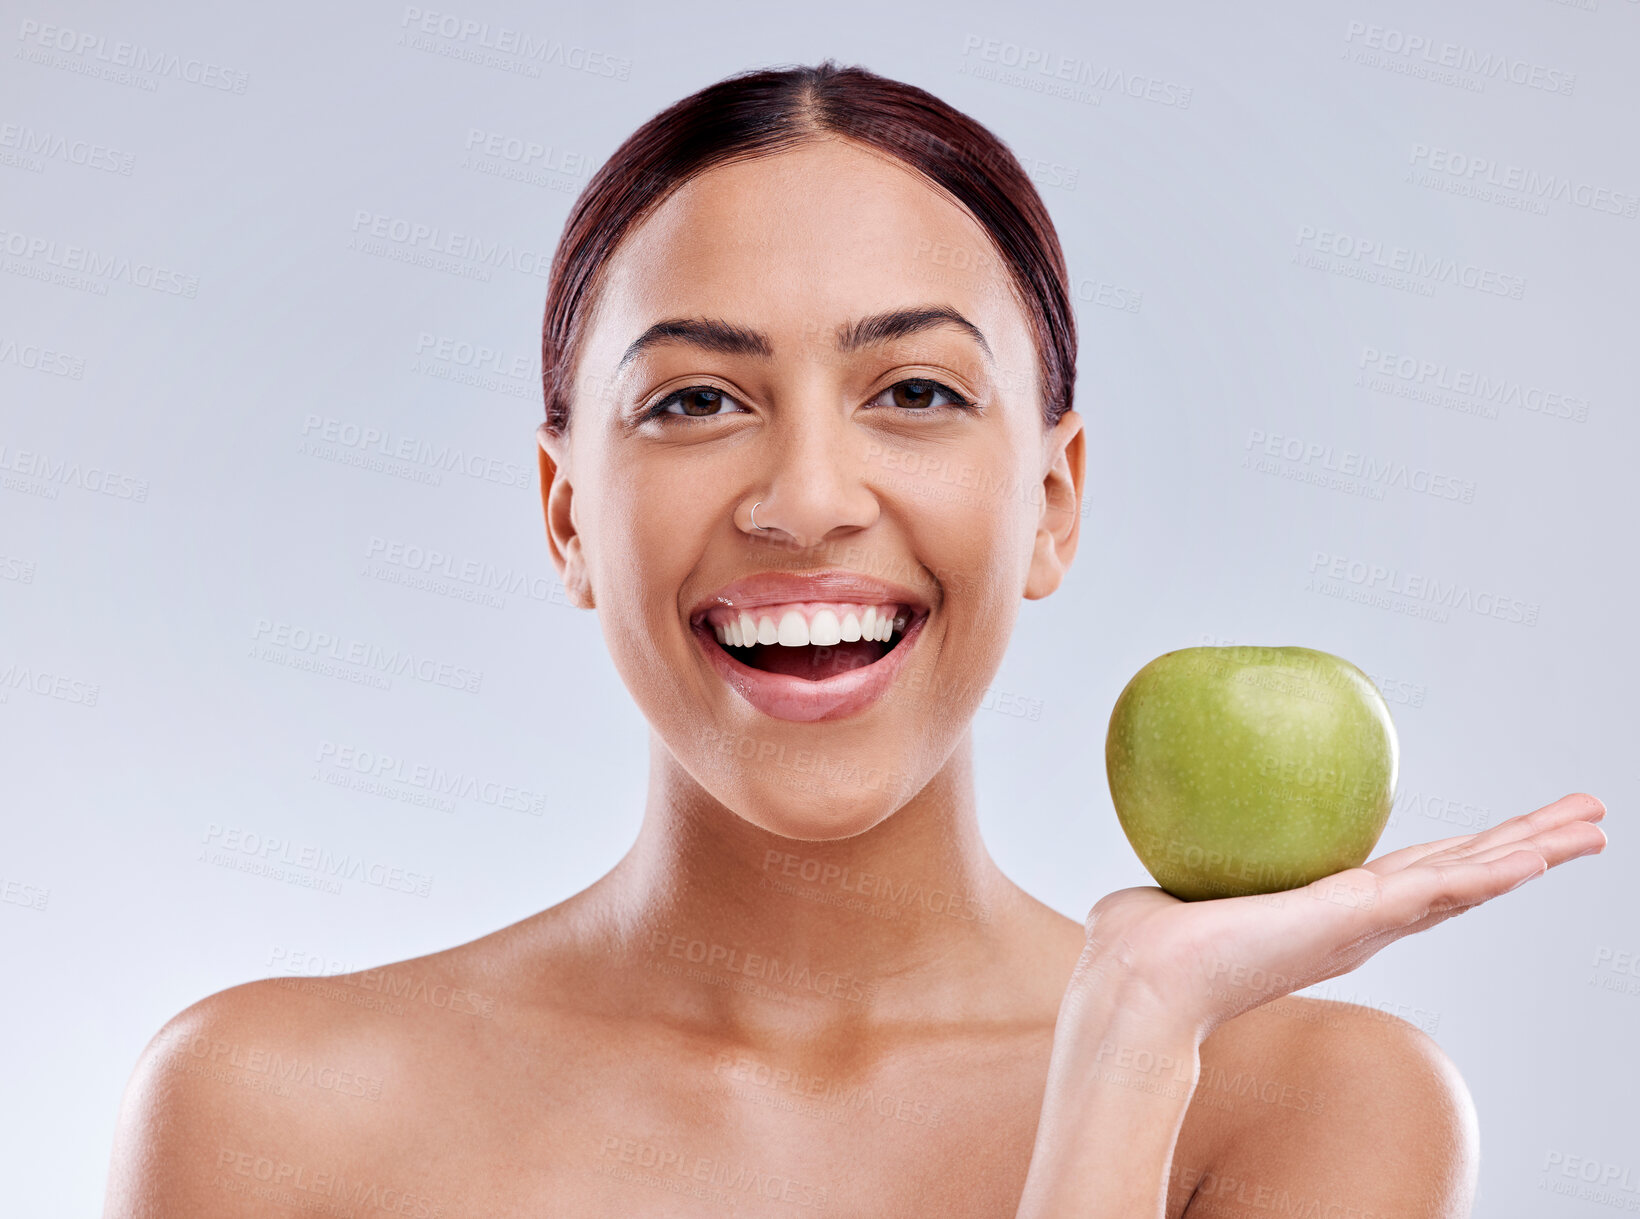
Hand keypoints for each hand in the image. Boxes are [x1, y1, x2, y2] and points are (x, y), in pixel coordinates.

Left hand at [1077, 792, 1607, 1038]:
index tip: (1500, 837)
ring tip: (1592, 824)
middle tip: (1586, 819)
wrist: (1140, 981)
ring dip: (1533, 850)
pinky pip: (1441, 889)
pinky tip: (1540, 851)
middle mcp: (1358, 924)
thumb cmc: (1141, 945)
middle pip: (1459, 876)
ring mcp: (1364, 925)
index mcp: (1324, 914)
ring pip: (1468, 879)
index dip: (1460, 857)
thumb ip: (1177, 864)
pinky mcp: (1357, 920)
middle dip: (1523, 847)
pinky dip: (1496, 870)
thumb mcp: (1168, 886)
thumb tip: (1153, 831)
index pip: (1410, 876)